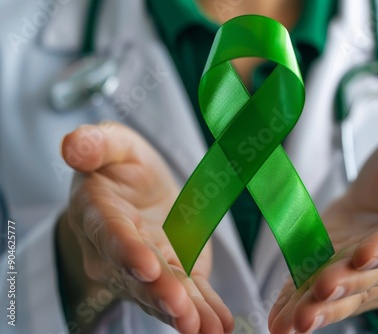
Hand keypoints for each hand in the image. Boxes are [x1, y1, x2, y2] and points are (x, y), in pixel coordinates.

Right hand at [57, 123, 232, 333]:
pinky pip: (187, 296)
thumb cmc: (121, 168)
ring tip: (204, 329)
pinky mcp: (174, 275)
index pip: (110, 234)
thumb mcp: (113, 145)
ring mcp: (147, 268)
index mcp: (99, 214)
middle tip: (180, 309)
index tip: (146, 265)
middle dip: (158, 292)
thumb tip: (72, 147)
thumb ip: (95, 144)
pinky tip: (219, 326)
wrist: (134, 194)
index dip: (127, 250)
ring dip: (183, 312)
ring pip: (162, 293)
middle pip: (136, 275)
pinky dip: (203, 312)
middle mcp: (118, 251)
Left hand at [268, 123, 377, 332]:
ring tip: (294, 323)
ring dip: (322, 309)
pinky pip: (330, 297)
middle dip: (346, 285)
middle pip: (376, 273)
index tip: (361, 257)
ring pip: (351, 294)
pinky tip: (281, 321)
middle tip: (318, 295)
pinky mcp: (352, 280)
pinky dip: (303, 307)